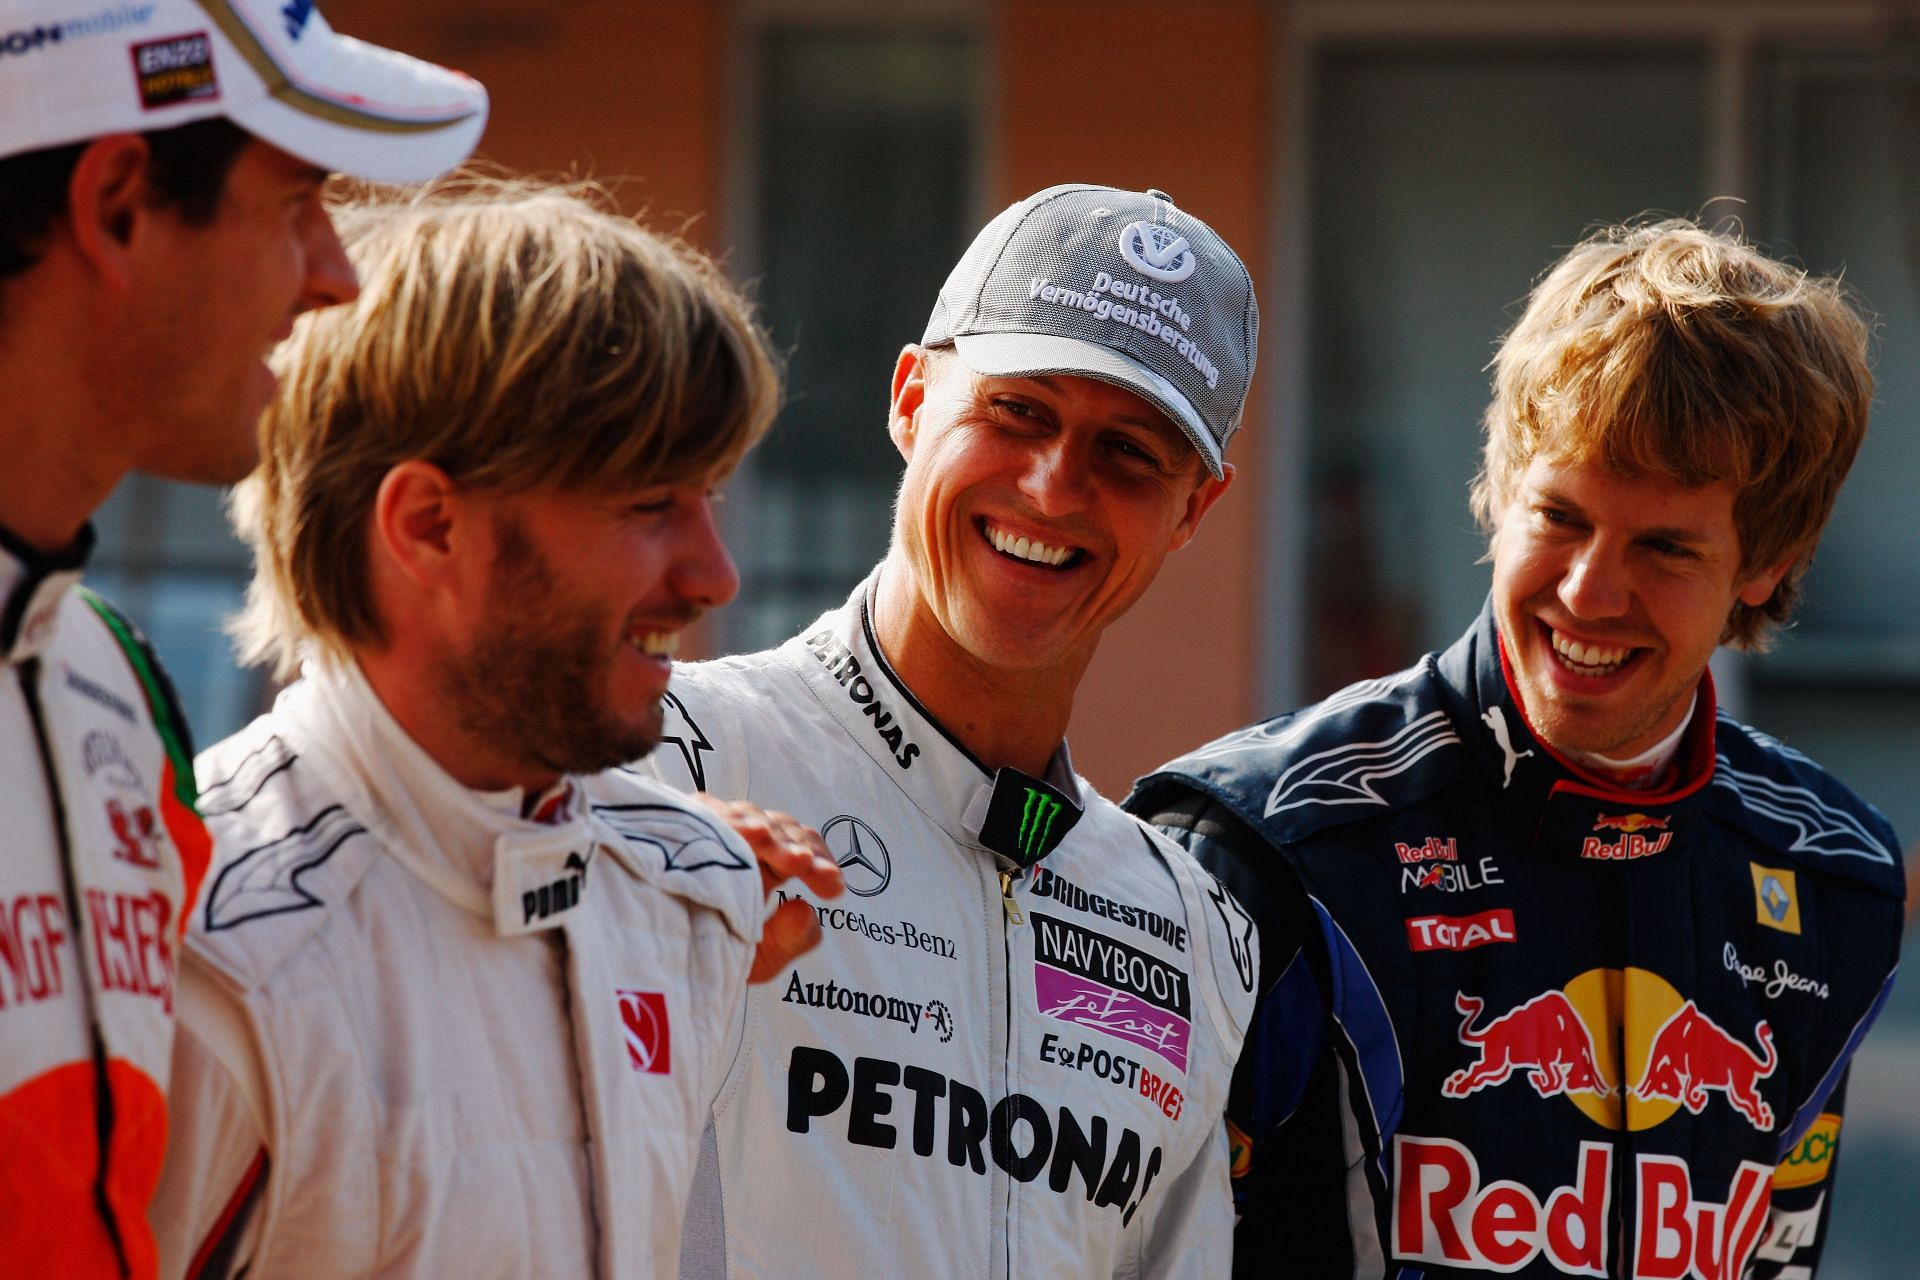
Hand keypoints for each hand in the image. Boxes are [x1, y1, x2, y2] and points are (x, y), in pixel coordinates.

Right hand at [694, 794, 843, 981]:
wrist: (653, 959)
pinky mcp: (679, 825)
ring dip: (771, 835)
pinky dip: (729, 820)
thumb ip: (790, 941)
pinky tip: (748, 835)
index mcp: (766, 866)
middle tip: (805, 867)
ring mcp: (711, 831)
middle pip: (781, 828)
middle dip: (798, 847)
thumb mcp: (756, 960)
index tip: (834, 888)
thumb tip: (805, 909)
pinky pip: (706, 813)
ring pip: (749, 817)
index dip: (821, 862)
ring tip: (787, 856)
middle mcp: (742, 844)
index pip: (801, 847)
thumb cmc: (704, 954)